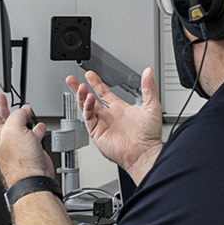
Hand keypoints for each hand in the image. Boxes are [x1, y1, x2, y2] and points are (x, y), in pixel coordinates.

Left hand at [0, 65, 54, 186]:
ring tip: (24, 105)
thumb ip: (18, 115)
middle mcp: (1, 134)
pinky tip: (39, 124)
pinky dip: (35, 127)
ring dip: (20, 112)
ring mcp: (14, 141)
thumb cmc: (19, 161)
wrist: (33, 180)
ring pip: (15, 121)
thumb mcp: (15, 128)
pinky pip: (30, 133)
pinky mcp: (27, 147)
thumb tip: (24, 112)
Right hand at [65, 67, 162, 183]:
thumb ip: (149, 87)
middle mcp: (109, 116)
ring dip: (81, 96)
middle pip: (89, 99)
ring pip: (85, 107)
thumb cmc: (150, 135)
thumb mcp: (152, 105)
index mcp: (119, 109)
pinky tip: (89, 99)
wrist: (145, 152)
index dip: (96, 83)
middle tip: (72, 80)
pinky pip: (88, 117)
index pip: (103, 93)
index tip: (90, 75)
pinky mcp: (96, 132)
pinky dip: (87, 107)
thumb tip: (149, 72)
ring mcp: (101, 124)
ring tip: (80, 87)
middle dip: (79, 89)